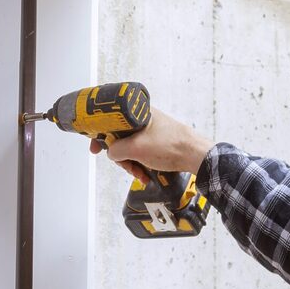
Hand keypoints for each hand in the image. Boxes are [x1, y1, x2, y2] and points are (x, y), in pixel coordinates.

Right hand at [89, 108, 212, 181]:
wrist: (195, 155)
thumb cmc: (170, 146)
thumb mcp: (135, 148)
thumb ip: (116, 150)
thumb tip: (111, 153)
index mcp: (136, 113)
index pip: (110, 119)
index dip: (100, 133)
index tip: (94, 146)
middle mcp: (143, 120)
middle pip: (119, 137)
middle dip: (120, 155)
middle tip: (124, 165)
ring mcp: (150, 132)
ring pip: (129, 148)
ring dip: (131, 163)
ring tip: (139, 173)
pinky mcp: (157, 143)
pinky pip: (141, 153)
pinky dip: (140, 165)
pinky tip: (144, 175)